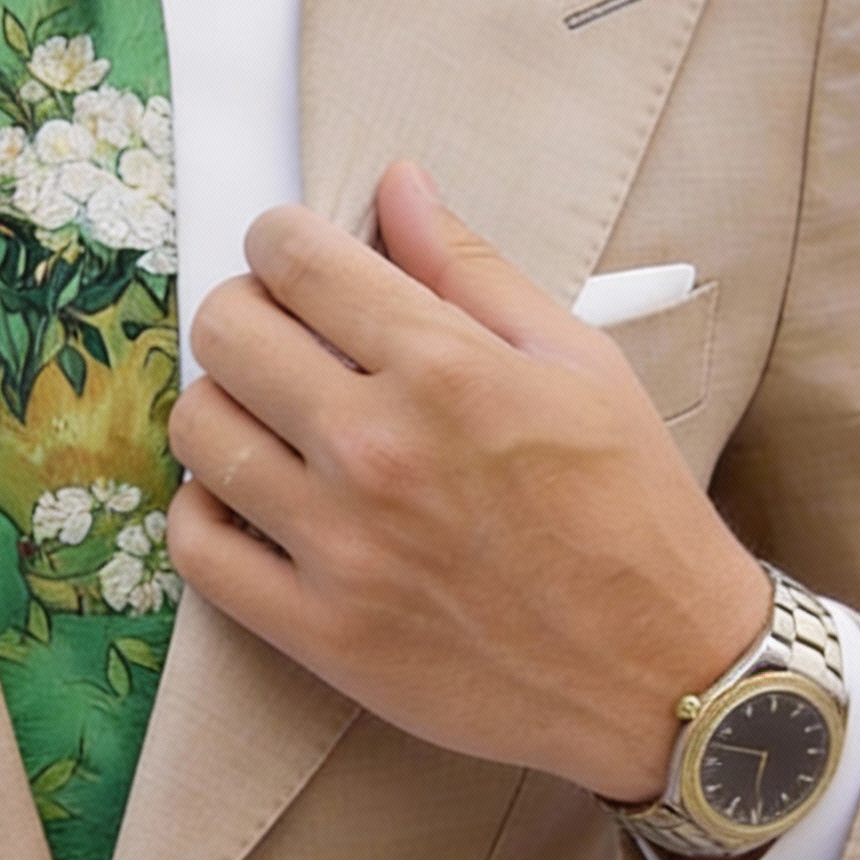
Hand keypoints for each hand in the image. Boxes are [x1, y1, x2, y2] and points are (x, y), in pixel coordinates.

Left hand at [166, 163, 771, 802]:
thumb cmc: (630, 512)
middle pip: (225, 333)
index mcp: (445, 370)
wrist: (663, 672)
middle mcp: (377, 450)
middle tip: (278, 335)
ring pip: (197, 431)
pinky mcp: (318, 630)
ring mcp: (339, 546)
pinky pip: (197, 547)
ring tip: (266, 418)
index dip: (278, 239)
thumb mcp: (579, 365)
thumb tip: (398, 187)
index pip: (295, 260)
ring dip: (220, 407)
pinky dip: (204, 511)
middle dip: (243, 311)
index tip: (289, 255)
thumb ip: (471, 271)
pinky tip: (248, 498)